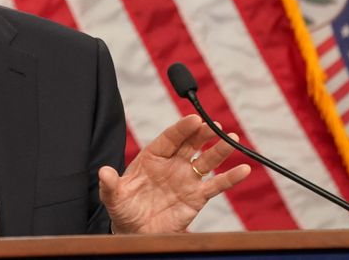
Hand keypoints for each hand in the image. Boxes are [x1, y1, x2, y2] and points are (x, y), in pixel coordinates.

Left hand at [98, 114, 249, 233]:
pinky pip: (216, 185)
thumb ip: (110, 184)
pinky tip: (244, 170)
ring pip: (206, 160)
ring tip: (233, 139)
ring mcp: (186, 179)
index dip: (182, 128)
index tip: (194, 118)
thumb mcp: (113, 197)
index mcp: (152, 157)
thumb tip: (104, 172)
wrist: (135, 231)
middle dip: (202, 133)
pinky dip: (230, 178)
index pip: (169, 138)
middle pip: (190, 144)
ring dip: (219, 150)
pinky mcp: (197, 197)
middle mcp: (172, 164)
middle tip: (214, 125)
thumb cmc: (124, 209)